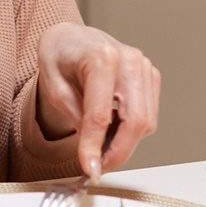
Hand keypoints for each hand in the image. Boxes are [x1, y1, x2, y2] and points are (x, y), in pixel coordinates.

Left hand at [35, 22, 160, 178]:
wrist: (71, 39)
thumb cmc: (60, 57)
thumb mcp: (54, 88)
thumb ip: (76, 118)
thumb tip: (93, 152)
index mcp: (101, 57)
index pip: (102, 114)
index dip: (95, 147)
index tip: (90, 168)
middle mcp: (129, 60)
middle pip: (135, 121)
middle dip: (117, 153)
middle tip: (98, 166)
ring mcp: (144, 67)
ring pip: (146, 122)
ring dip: (125, 144)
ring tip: (100, 148)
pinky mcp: (151, 77)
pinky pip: (148, 115)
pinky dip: (132, 131)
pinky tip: (112, 129)